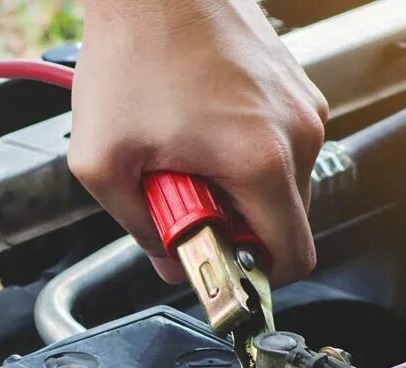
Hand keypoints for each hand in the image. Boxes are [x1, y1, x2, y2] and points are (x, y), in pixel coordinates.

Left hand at [69, 0, 327, 285]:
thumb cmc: (133, 52)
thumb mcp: (103, 162)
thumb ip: (137, 227)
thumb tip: (164, 258)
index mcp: (262, 160)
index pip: (292, 258)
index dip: (252, 277)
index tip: (215, 265)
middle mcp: (298, 132)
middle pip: (285, 223)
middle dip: (233, 227)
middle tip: (180, 199)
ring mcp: (302, 104)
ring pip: (280, 183)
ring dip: (234, 188)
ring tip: (183, 156)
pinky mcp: (293, 85)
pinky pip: (276, 144)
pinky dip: (240, 153)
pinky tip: (195, 129)